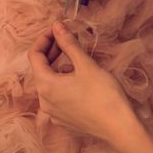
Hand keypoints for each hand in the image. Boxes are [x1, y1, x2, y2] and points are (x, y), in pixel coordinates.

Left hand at [27, 22, 140, 142]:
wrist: (118, 127)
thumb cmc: (103, 94)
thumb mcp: (86, 65)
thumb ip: (68, 44)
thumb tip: (56, 26)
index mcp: (45, 85)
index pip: (34, 55)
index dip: (44, 39)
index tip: (57, 29)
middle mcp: (44, 101)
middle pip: (41, 70)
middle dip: (52, 52)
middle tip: (66, 39)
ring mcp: (53, 113)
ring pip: (49, 84)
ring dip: (58, 68)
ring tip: (75, 59)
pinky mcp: (63, 121)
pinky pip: (57, 97)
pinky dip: (63, 84)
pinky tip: (79, 81)